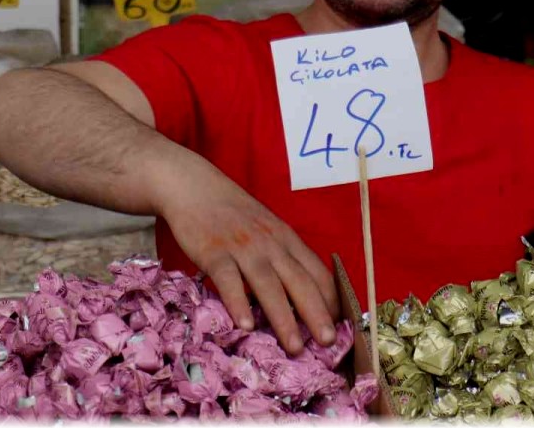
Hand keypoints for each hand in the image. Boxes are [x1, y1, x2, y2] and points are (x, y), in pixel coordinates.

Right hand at [155, 158, 338, 355]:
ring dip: (284, 318)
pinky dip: (238, 302)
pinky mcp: (215, 252)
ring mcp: (243, 248)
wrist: (195, 188)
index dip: (330, 300)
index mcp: (287, 239)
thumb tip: (301, 294)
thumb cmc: (234, 213)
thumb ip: (283, 256)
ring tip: (294, 346)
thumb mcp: (267, 229)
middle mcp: (270, 244)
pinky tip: (245, 325)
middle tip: (328, 343)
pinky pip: (229, 280)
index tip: (338, 327)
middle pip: (299, 281)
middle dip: (317, 313)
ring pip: (268, 285)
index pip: (318, 272)